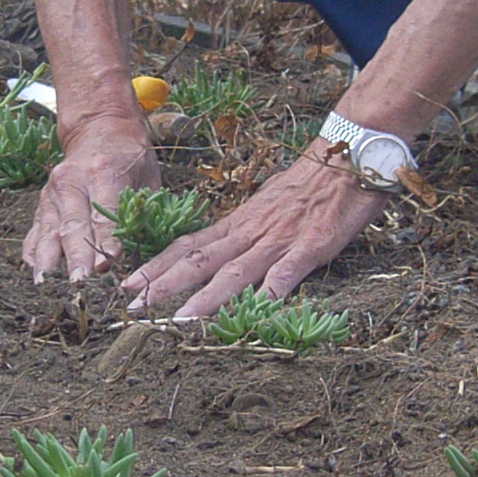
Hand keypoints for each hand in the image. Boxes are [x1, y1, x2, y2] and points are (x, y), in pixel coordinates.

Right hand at [24, 112, 157, 282]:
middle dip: (75, 257)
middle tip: (78, 284)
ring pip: (50, 228)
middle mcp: (72, 180)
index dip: (105, 241)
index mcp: (104, 171)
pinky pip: (35, 227)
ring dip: (48, 258)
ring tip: (46, 283)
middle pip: (73, 224)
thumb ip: (141, 212)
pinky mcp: (43, 200)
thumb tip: (138, 252)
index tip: (105, 267)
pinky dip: (33, 249)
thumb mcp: (146, 177)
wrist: (100, 128)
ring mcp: (53, 190)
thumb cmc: (131, 157)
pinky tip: (32, 268)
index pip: (104, 213)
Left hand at [121, 146, 387, 319]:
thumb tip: (225, 249)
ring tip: (179, 321)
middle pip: (199, 260)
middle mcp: (250, 231)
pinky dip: (270, 293)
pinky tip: (255, 313)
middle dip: (164, 284)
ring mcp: (279, 239)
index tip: (129, 283)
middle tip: (132, 306)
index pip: (189, 245)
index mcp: (238, 223)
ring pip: (235, 272)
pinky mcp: (311, 246)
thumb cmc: (309, 183)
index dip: (157, 265)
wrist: (347, 156)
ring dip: (205, 298)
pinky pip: (287, 273)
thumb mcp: (266, 204)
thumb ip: (246, 229)